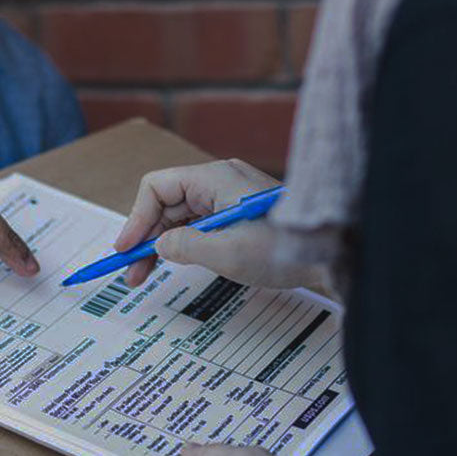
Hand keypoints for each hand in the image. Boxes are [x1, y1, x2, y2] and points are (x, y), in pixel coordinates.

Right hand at [115, 159, 321, 290]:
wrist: (332, 253)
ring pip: (179, 217)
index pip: (156, 188)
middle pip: (165, 204)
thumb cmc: (283, 250)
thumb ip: (183, 246)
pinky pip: (197, 225)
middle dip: (144, 237)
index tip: (125, 250)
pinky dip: (180, 244)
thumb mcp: (225, 252)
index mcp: (214, 178)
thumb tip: (159, 245)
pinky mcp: (237, 214)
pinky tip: (172, 264)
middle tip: (130, 273)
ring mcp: (228, 197)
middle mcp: (218, 181)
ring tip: (144, 276)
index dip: (135, 219)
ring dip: (159, 244)